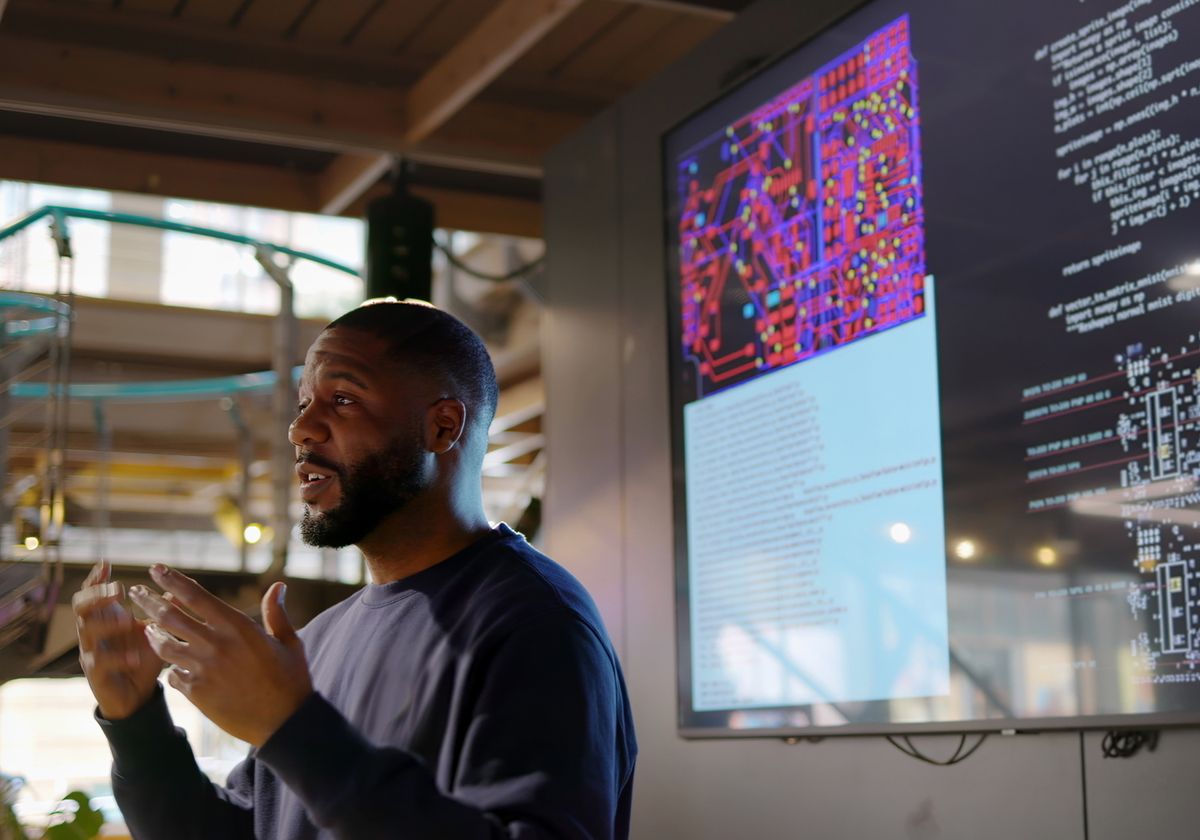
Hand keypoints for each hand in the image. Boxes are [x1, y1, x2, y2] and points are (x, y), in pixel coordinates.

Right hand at [73, 560, 162, 719]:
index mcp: (106, 617)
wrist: (136, 695)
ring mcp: (92, 652)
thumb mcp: (156, 631)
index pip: (92, 592)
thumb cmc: (143, 657)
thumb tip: (178, 587)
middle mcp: (94, 632)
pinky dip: (117, 658)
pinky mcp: (96, 675)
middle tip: (119, 590)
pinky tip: (133, 656)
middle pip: (81, 606)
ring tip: (128, 621)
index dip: (96, 578)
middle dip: (97, 595)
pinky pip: (99, 663)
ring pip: (86, 632)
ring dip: (107, 623)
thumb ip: (164, 610)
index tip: (106, 563)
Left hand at [129, 565, 312, 746]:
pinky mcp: (196, 692)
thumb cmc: (290, 679)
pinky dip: (170, 667)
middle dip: (149, 601)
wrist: (285, 723)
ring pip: (164, 646)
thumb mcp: (289, 642)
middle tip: (135, 592)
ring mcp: (202, 669)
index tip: (157, 569)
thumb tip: (279, 586)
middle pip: (170, 616)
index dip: (172, 580)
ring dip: (152, 634)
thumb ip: (276, 613)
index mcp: (237, 626)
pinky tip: (170, 664)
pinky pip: (172, 674)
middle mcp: (215, 644)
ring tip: (145, 627)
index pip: (195, 596)